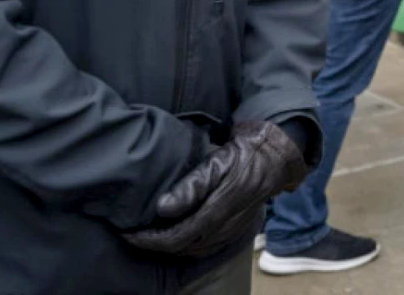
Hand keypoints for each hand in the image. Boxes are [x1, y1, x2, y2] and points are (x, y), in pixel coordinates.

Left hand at [123, 121, 306, 257]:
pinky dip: (187, 245)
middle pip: (183, 247)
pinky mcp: (236, 230)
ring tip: (150, 234)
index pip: (177, 236)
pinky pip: (206, 246)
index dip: (150, 239)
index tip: (128, 232)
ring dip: (170, 245)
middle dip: (154, 244)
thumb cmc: (243, 154)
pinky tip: (176, 235)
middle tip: (132, 233)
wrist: (275, 157)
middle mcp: (226, 226)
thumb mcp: (218, 161)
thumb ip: (192, 185)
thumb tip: (163, 208)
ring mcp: (233, 231)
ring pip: (194, 250)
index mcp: (220, 210)